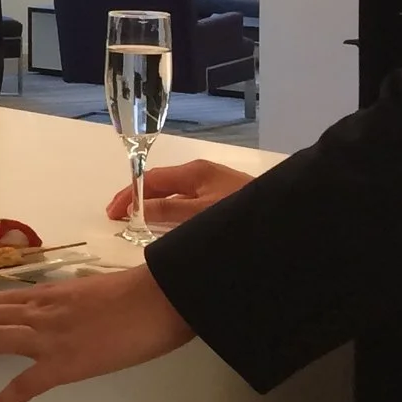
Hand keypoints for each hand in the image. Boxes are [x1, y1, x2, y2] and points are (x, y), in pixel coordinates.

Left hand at [0, 266, 195, 401]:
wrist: (164, 296)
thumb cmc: (140, 293)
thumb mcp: (95, 292)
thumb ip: (73, 302)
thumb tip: (67, 309)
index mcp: (49, 295)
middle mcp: (40, 311)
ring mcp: (48, 335)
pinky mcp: (66, 363)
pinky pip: (28, 385)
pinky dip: (6, 401)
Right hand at [108, 158, 252, 227]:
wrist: (290, 221)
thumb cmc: (241, 214)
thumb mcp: (199, 214)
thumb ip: (168, 210)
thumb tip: (137, 209)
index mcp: (195, 173)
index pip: (151, 179)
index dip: (128, 194)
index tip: (111, 213)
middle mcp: (205, 176)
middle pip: (163, 185)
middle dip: (139, 200)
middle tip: (119, 219)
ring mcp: (217, 188)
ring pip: (177, 196)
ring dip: (156, 208)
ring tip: (139, 225)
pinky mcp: (228, 202)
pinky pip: (190, 205)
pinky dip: (173, 214)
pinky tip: (173, 229)